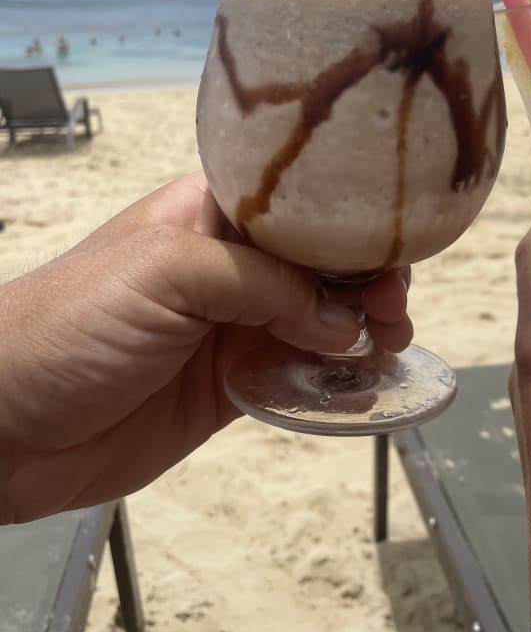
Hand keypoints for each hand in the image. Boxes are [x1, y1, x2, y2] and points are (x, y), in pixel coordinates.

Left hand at [0, 172, 412, 523]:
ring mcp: (233, 327)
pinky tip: (363, 385)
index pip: (302, 206)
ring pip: (320, 321)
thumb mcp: (166, 272)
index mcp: (212, 214)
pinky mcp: (231, 386)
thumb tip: (340, 320)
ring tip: (390, 347)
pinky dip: (336, 381)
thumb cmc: (69, 324)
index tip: (392, 259)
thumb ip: (260, 284)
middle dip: (367, 283)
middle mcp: (230, 265)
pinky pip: (299, 376)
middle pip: (323, 265)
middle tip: (392, 315)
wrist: (5, 425)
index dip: (353, 228)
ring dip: (362, 332)